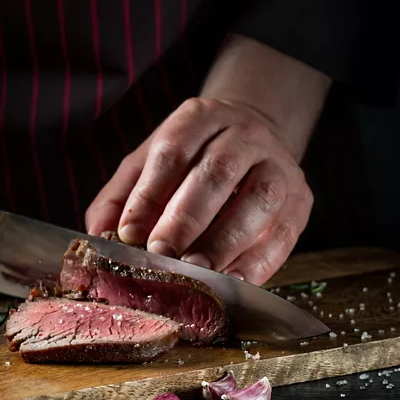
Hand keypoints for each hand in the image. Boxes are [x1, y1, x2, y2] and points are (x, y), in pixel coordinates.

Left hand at [86, 98, 311, 284]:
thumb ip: (120, 197)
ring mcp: (278, 164)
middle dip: (186, 217)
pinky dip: (258, 262)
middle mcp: (244, 133)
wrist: (250, 143)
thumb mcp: (148, 164)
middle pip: (218, 172)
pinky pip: (283, 232)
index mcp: (200, 117)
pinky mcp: (301, 199)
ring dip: (225, 240)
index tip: (129, 232)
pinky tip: (233, 282)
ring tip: (198, 272)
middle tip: (161, 252)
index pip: (173, 150)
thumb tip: (99, 237)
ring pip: (259, 198)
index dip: (149, 192)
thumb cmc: (190, 161)